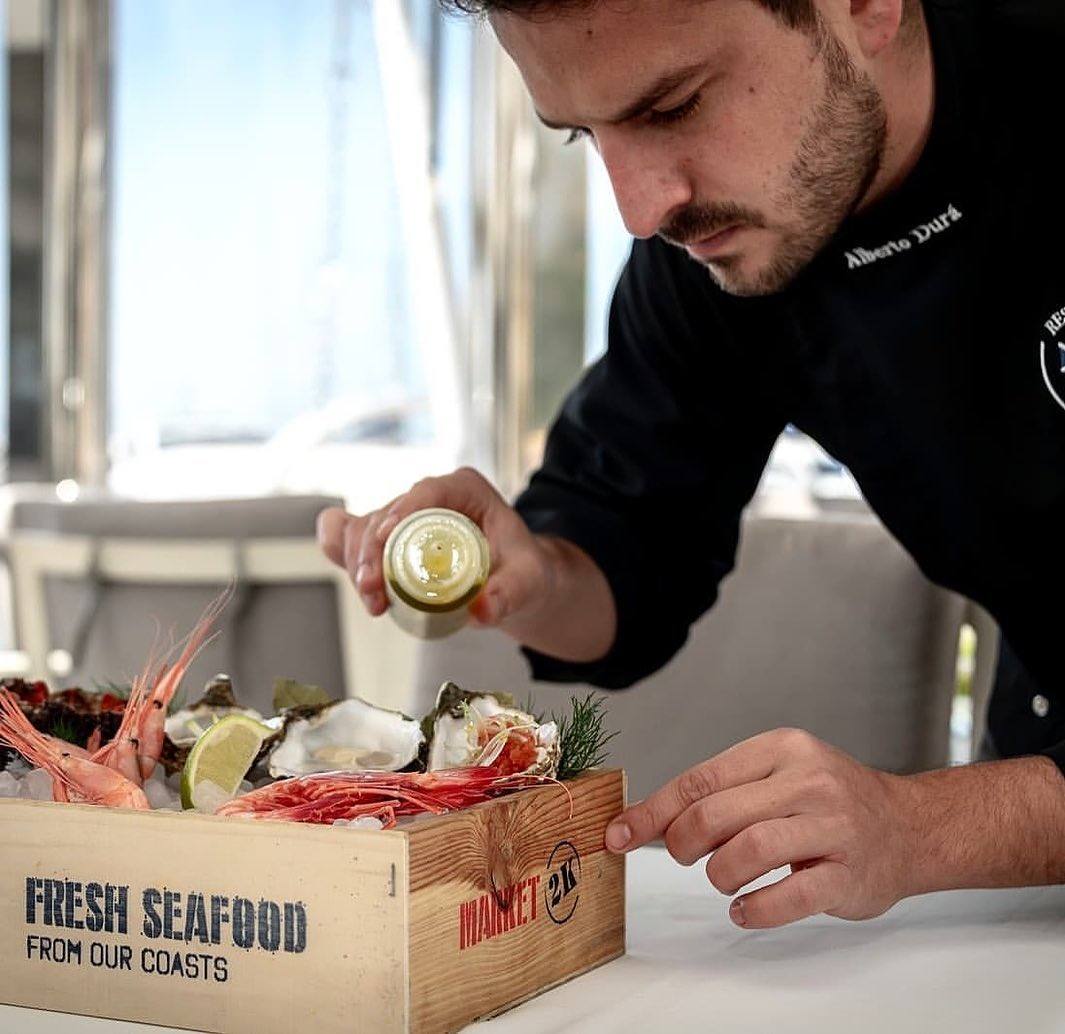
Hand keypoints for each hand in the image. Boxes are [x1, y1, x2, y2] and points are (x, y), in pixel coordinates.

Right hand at [316, 466, 552, 627]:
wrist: (514, 580)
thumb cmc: (524, 572)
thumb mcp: (526, 583)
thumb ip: (507, 595)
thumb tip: (481, 613)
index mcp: (466, 490)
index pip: (429, 491)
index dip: (401, 510)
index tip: (385, 538)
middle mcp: (432, 497)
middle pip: (387, 514)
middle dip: (371, 552)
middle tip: (373, 593)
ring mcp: (406, 516)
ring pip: (365, 529)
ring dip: (358, 563)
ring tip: (373, 603)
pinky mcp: (390, 537)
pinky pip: (354, 535)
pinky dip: (344, 553)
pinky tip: (351, 578)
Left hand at [604, 728, 918, 928]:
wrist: (910, 825)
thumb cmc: (827, 800)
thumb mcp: (776, 775)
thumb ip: (721, 793)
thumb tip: (649, 821)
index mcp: (781, 749)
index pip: (700, 780)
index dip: (652, 811)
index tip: (618, 834)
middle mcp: (808, 781)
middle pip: (716, 814)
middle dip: (682, 844)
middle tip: (684, 856)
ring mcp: (833, 828)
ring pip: (749, 851)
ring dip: (719, 875)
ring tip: (723, 880)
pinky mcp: (850, 875)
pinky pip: (790, 897)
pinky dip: (755, 909)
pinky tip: (745, 909)